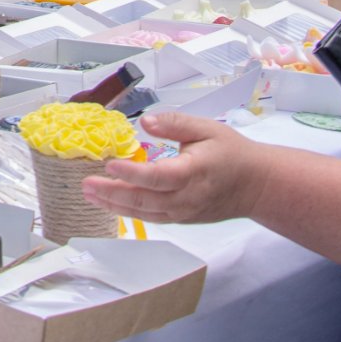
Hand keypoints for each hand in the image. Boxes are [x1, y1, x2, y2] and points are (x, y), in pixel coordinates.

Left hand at [80, 111, 272, 225]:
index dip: (131, 174)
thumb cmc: (233, 153)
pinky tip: (110, 204)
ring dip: (114, 205)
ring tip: (89, 195)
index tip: (110, 165)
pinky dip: (129, 212)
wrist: (256, 185)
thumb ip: (176, 123)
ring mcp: (183, 212)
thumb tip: (147, 122)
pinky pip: (151, 217)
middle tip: (85, 185)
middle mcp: (186, 197)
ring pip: (144, 213)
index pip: (157, 177)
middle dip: (111, 193)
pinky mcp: (181, 219)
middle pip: (144, 200)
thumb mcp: (207, 128)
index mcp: (193, 172)